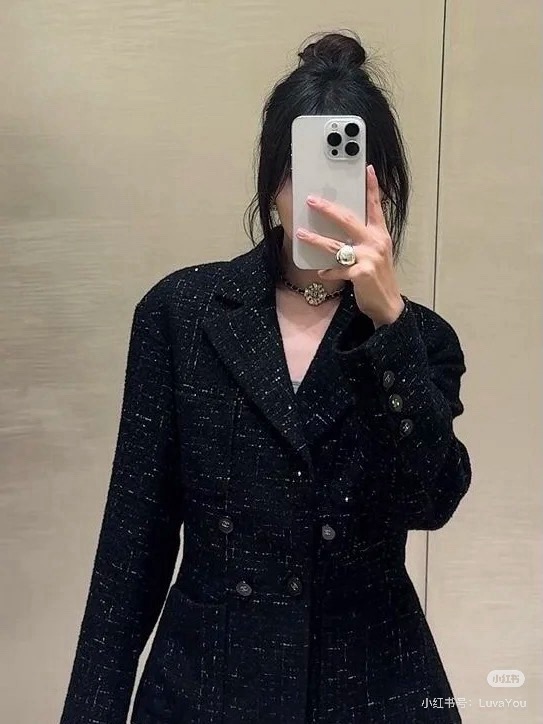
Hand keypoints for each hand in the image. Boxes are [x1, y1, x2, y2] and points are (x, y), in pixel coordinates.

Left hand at [294, 164, 404, 327]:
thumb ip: (365, 238)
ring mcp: (369, 257)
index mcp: (380, 234)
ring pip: (336, 245)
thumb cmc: (378, 278)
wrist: (388, 304)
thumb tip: (344, 226)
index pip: (376, 206)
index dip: (372, 187)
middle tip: (312, 200)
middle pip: (348, 220)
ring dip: (315, 239)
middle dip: (328, 209)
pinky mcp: (361, 273)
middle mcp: (376, 242)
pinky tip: (321, 272)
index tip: (367, 169)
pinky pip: (337, 269)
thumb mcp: (377, 253)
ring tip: (301, 233)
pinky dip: (327, 271)